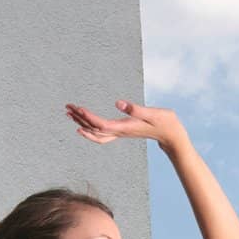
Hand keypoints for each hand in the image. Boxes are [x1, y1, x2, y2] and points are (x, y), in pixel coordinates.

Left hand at [64, 99, 187, 151]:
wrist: (172, 136)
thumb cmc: (165, 123)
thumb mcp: (152, 113)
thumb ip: (135, 109)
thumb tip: (118, 103)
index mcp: (125, 128)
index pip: (102, 125)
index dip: (88, 118)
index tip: (77, 108)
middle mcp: (120, 132)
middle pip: (94, 129)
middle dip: (80, 119)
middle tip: (67, 107)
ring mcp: (121, 132)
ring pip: (96, 132)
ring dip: (82, 123)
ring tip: (70, 113)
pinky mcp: (123, 130)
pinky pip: (102, 133)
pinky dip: (90, 129)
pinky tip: (84, 124)